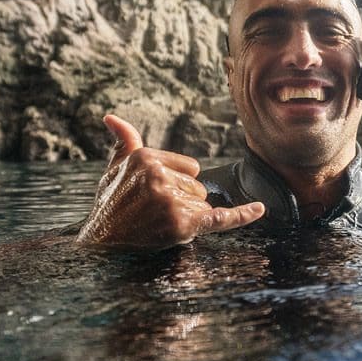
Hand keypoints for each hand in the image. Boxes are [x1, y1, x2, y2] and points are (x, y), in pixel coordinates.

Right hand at [75, 114, 264, 248]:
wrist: (102, 242)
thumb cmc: (110, 204)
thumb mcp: (114, 168)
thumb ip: (124, 141)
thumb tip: (112, 117)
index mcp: (147, 158)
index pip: (191, 168)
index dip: (178, 184)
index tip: (155, 194)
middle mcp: (159, 176)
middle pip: (198, 187)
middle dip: (183, 201)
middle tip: (154, 212)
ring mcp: (171, 201)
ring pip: (203, 205)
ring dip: (188, 217)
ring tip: (159, 223)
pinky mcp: (181, 224)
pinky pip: (219, 217)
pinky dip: (241, 215)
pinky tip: (259, 209)